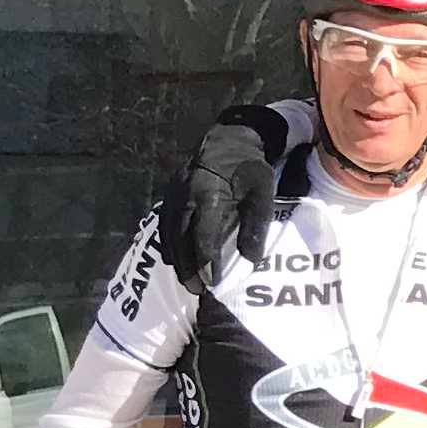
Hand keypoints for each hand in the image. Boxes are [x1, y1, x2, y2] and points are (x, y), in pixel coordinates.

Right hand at [171, 113, 283, 290]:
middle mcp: (185, 195)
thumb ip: (255, 226)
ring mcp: (174, 193)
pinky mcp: (170, 193)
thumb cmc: (250, 168)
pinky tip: (176, 260)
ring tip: (188, 282)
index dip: (207, 260)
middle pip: (181, 238)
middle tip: (197, 290)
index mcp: (209, 194)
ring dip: (178, 259)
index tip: (212, 282)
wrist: (229, 138)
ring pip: (169, 233)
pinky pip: (165, 223)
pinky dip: (169, 244)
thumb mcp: (261, 194)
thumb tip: (251, 259)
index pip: (204, 234)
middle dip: (188, 266)